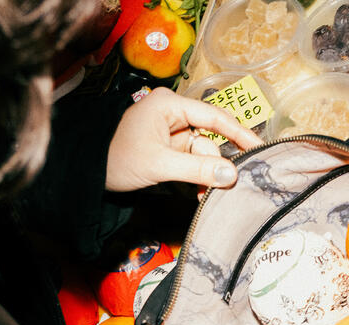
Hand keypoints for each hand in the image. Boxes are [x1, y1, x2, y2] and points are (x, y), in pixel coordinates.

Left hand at [105, 87, 262, 191]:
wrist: (89, 174)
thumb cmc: (118, 159)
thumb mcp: (159, 165)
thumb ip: (197, 169)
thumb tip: (231, 175)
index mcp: (169, 104)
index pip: (213, 116)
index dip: (239, 133)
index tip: (260, 148)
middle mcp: (173, 113)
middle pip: (210, 138)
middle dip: (218, 164)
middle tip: (229, 186)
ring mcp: (172, 132)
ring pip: (204, 154)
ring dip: (208, 176)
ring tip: (207, 196)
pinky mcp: (171, 148)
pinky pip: (194, 162)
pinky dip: (199, 177)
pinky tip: (201, 193)